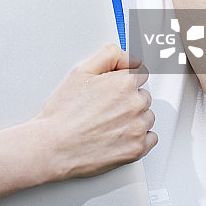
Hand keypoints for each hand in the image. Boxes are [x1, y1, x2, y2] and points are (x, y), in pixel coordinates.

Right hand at [36, 43, 156, 179]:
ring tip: (109, 122)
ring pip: (147, 116)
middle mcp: (135, 104)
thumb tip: (130, 57)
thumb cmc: (64, 112)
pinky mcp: (137, 149)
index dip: (127, 77)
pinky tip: (119, 135)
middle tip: (106, 106)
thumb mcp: (81, 71)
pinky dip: (139, 137)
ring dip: (134, 118)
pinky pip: (150, 139)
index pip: (142, 72)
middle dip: (129, 98)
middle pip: (144, 95)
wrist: (54, 147)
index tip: (118, 86)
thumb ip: (110, 56)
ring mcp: (137, 128)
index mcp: (124, 82)